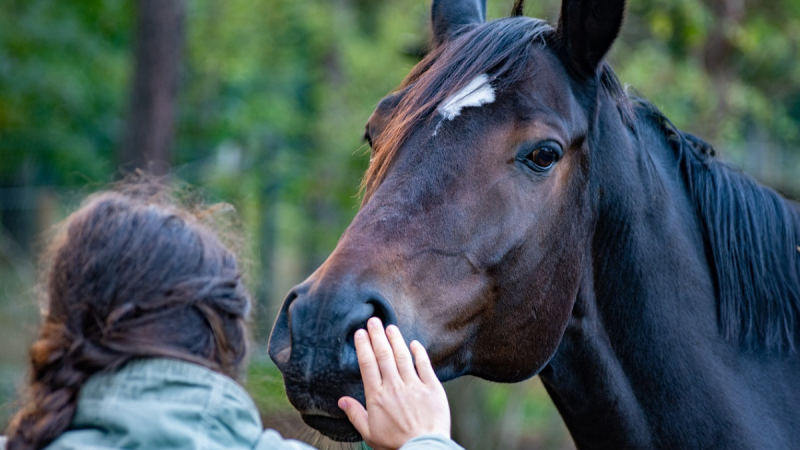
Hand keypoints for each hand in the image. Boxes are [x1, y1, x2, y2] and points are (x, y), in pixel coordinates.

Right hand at [338, 317, 450, 449]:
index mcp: (377, 397)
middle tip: (373, 321)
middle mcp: (394, 387)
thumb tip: (341, 400)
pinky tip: (414, 343)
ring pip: (402, 356)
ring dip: (395, 339)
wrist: (423, 449)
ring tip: (390, 327)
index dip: (363, 346)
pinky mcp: (432, 388)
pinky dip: (419, 353)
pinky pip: (424, 366)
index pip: (368, 365)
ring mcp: (414, 386)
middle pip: (383, 355)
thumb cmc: (395, 444)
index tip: (360, 333)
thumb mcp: (369, 433)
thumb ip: (355, 414)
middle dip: (377, 336)